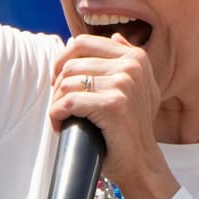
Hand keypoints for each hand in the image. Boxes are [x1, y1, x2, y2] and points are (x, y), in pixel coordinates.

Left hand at [49, 33, 177, 198]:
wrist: (141, 163)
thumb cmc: (133, 127)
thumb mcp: (140, 88)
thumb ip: (127, 60)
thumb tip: (115, 36)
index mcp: (135, 57)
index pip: (82, 43)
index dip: (62, 61)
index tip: (59, 81)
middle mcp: (132, 66)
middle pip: (71, 64)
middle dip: (58, 87)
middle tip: (61, 106)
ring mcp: (124, 84)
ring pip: (67, 83)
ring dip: (57, 103)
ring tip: (62, 118)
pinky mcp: (114, 105)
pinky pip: (69, 102)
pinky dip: (57, 115)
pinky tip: (60, 126)